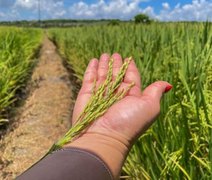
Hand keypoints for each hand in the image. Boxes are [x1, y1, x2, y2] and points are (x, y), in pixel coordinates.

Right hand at [67, 53, 171, 177]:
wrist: (103, 137)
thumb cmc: (128, 121)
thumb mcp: (149, 106)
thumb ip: (155, 92)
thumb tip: (168, 84)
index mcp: (131, 97)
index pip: (131, 78)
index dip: (130, 68)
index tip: (129, 58)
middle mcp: (116, 96)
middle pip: (116, 75)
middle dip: (116, 64)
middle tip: (115, 54)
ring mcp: (101, 95)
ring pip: (103, 76)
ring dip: (104, 65)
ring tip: (105, 54)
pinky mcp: (86, 95)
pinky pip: (89, 79)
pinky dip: (92, 69)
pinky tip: (94, 61)